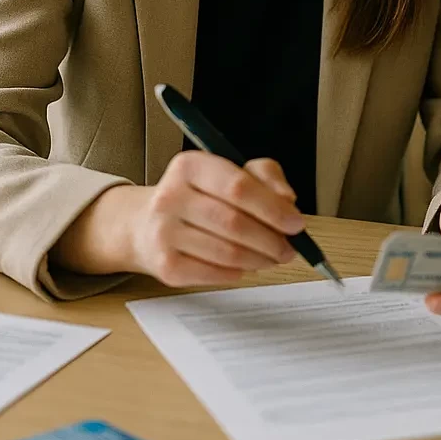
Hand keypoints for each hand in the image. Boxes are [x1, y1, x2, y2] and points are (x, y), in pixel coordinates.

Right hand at [127, 152, 304, 286]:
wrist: (145, 224)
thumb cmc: (199, 196)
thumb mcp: (231, 171)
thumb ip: (265, 176)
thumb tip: (287, 200)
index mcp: (190, 166)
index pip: (238, 186)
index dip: (273, 208)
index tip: (296, 223)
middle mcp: (171, 196)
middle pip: (234, 222)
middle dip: (271, 239)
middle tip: (289, 248)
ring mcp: (163, 232)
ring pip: (227, 252)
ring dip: (259, 259)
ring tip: (271, 257)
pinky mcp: (164, 265)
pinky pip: (214, 274)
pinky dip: (237, 272)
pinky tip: (243, 266)